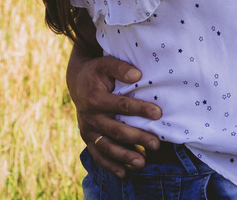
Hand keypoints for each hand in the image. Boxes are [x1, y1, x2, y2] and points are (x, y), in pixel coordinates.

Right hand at [71, 54, 162, 176]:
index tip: (158, 114)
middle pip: (116, 130)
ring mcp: (88, 130)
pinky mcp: (88, 138)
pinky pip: (98, 155)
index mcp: (95, 98)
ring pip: (106, 146)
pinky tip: (125, 173)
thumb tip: (138, 75)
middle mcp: (90, 117)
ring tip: (143, 162)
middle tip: (156, 144)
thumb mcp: (105, 63)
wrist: (77, 82)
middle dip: (137, 138)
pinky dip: (110, 165)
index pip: (121, 105)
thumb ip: (120, 67)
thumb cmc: (97, 71)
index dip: (140, 109)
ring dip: (124, 156)